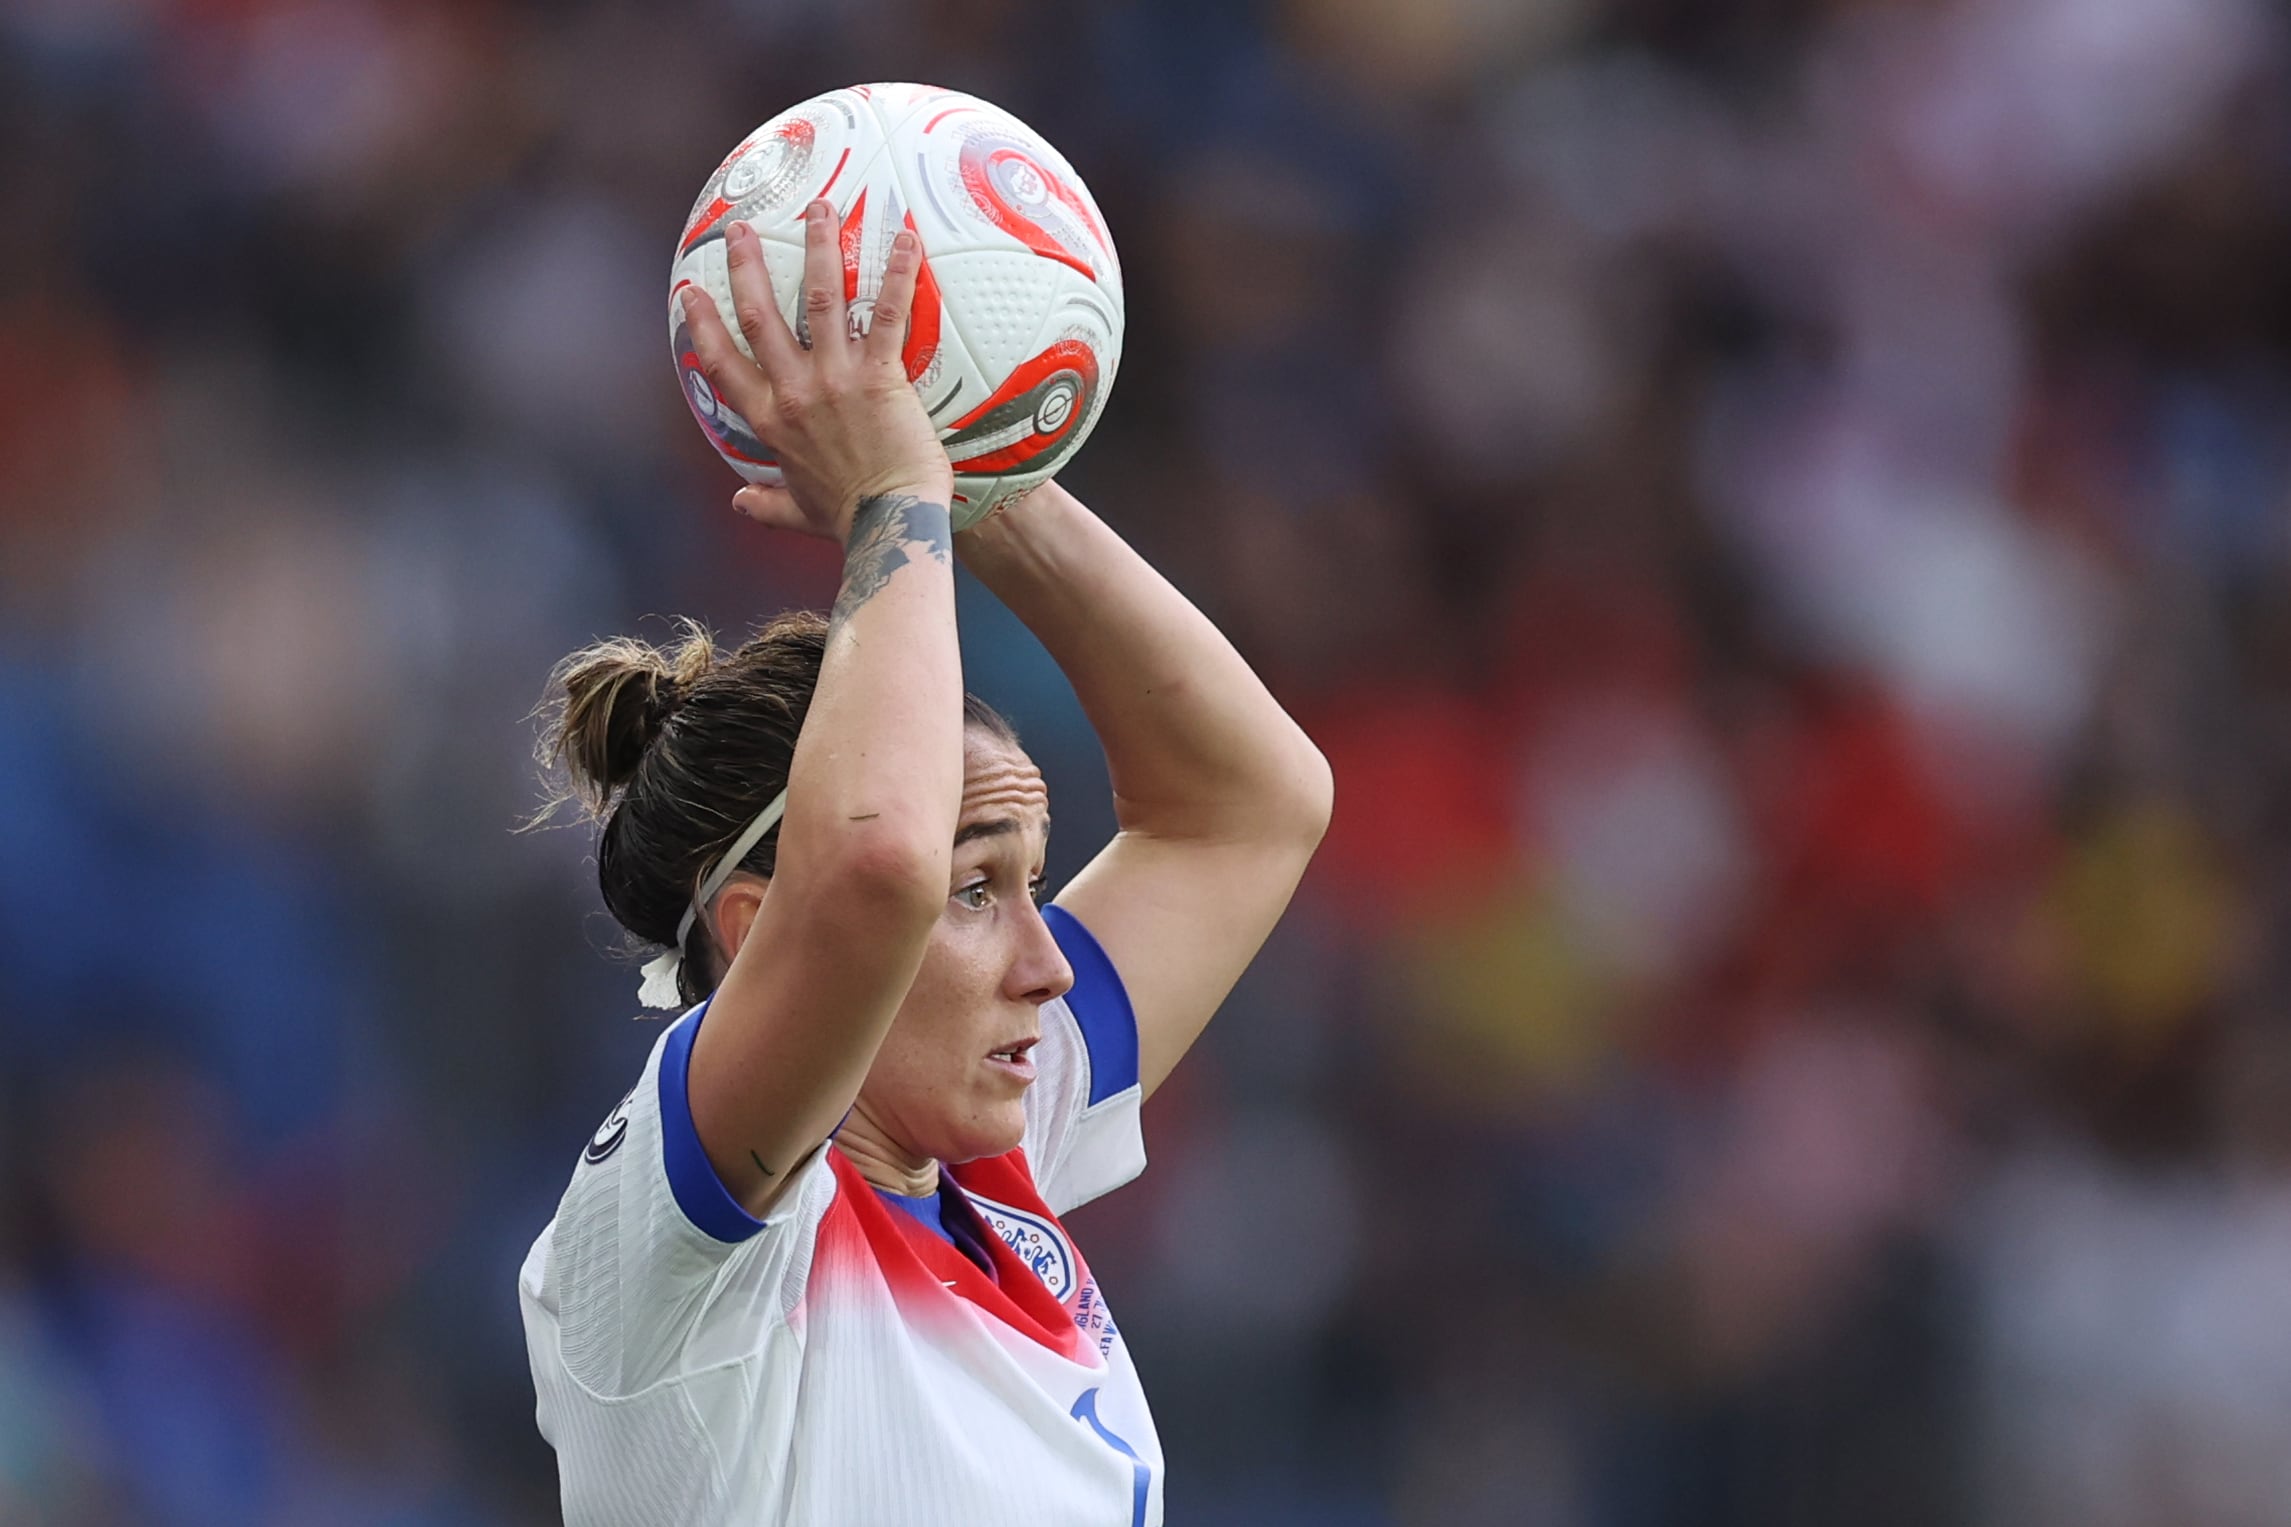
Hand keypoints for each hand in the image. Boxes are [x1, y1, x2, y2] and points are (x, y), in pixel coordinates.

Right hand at [679, 201, 952, 543]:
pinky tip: (904, 239)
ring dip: (818, 248)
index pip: (723, 364)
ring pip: (819, 299)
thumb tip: (740, 503)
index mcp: (770, 422)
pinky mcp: (880, 376)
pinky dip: (896, 274)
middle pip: (760, 316)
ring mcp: (835, 380)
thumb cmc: (849, 520)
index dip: (703, 324)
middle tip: (740, 229)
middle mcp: (794, 392)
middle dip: (747, 267)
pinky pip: (886, 314)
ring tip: (819, 208)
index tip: (690, 292)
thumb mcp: (798, 512)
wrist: (890, 525)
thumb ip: (767, 504)